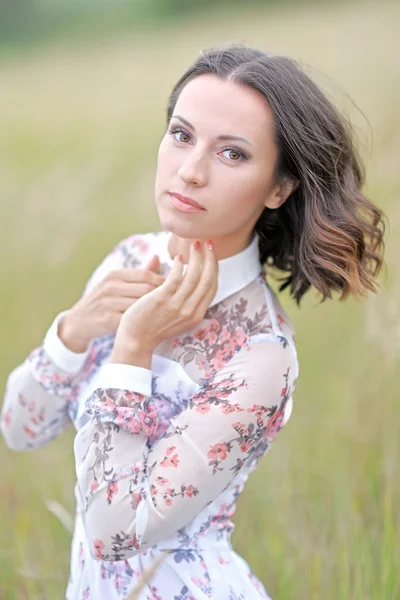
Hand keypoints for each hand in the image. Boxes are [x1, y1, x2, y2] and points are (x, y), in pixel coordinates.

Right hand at [58, 255, 165, 352]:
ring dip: (154, 311)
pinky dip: (143, 322)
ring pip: (141, 304)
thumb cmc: (104, 301)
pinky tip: (151, 325)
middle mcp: (110, 286)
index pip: (146, 275)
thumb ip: (139, 273)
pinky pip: (133, 319)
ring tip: (166, 315)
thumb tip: (158, 257)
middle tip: (175, 304)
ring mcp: (108, 303)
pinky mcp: (108, 319)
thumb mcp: (117, 284)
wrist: (78, 322)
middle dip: (162, 297)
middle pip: (146, 289)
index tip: (175, 290)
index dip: (164, 282)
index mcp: (115, 275)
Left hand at [111, 240, 217, 362]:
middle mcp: (190, 310)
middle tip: (208, 243)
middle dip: (210, 258)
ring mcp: (177, 305)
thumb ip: (189, 300)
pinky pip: (175, 278)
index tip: (212, 254)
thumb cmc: (155, 325)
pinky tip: (178, 258)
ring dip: (196, 257)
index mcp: (197, 314)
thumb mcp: (179, 316)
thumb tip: (194, 278)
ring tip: (194, 244)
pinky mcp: (162, 300)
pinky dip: (179, 266)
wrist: (136, 340)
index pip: (212, 287)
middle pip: (207, 279)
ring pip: (193, 276)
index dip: (214, 268)